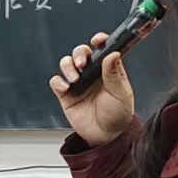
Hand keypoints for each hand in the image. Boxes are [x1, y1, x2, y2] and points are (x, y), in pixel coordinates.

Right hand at [50, 34, 134, 148]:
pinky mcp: (66, 95)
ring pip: (66, 64)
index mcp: (108, 70)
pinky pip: (56, 82)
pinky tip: (66, 87)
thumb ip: (114, 73)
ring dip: (68, 66)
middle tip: (82, 63)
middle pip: (81, 53)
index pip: (102, 49)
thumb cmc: (118, 116)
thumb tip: (113, 54)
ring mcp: (78, 83)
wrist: (106, 137)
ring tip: (75, 78)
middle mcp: (92, 74)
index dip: (99, 41)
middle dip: (79, 54)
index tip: (98, 40)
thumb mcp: (121, 93)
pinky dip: (58, 81)